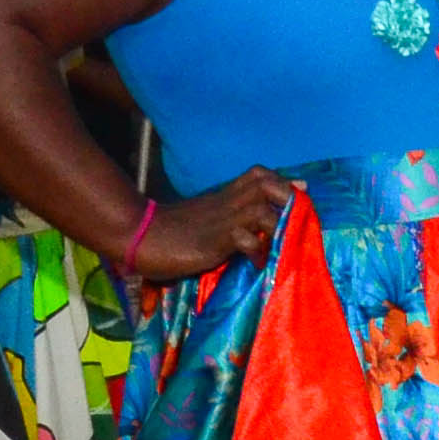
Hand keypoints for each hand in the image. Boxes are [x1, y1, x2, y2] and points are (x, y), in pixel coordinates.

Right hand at [127, 171, 292, 282]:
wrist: (141, 236)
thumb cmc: (173, 231)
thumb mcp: (207, 217)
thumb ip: (229, 213)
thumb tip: (255, 219)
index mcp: (225, 195)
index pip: (259, 174)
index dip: (282, 183)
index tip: (297, 196)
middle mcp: (227, 203)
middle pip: (267, 185)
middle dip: (288, 200)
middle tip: (296, 221)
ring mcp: (222, 221)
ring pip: (262, 211)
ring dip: (278, 228)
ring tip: (281, 246)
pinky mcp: (215, 241)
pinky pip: (245, 240)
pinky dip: (258, 252)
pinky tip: (259, 264)